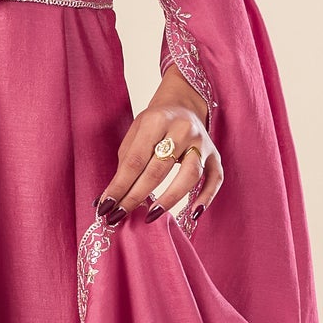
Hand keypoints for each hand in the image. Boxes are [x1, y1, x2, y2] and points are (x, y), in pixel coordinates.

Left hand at [95, 71, 223, 226]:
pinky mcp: (215, 156)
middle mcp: (183, 129)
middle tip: (119, 215)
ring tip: (151, 216)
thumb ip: (125, 164)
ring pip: (190, 175)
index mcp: (157, 121)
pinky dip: (206, 198)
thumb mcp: (135, 134)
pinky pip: (215, 179)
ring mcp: (202, 143)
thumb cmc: (154, 124)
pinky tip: (193, 215)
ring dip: (169, 199)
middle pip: (158, 169)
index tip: (106, 206)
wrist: (183, 105)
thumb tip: (112, 198)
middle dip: (136, 196)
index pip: (135, 160)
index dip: (120, 185)